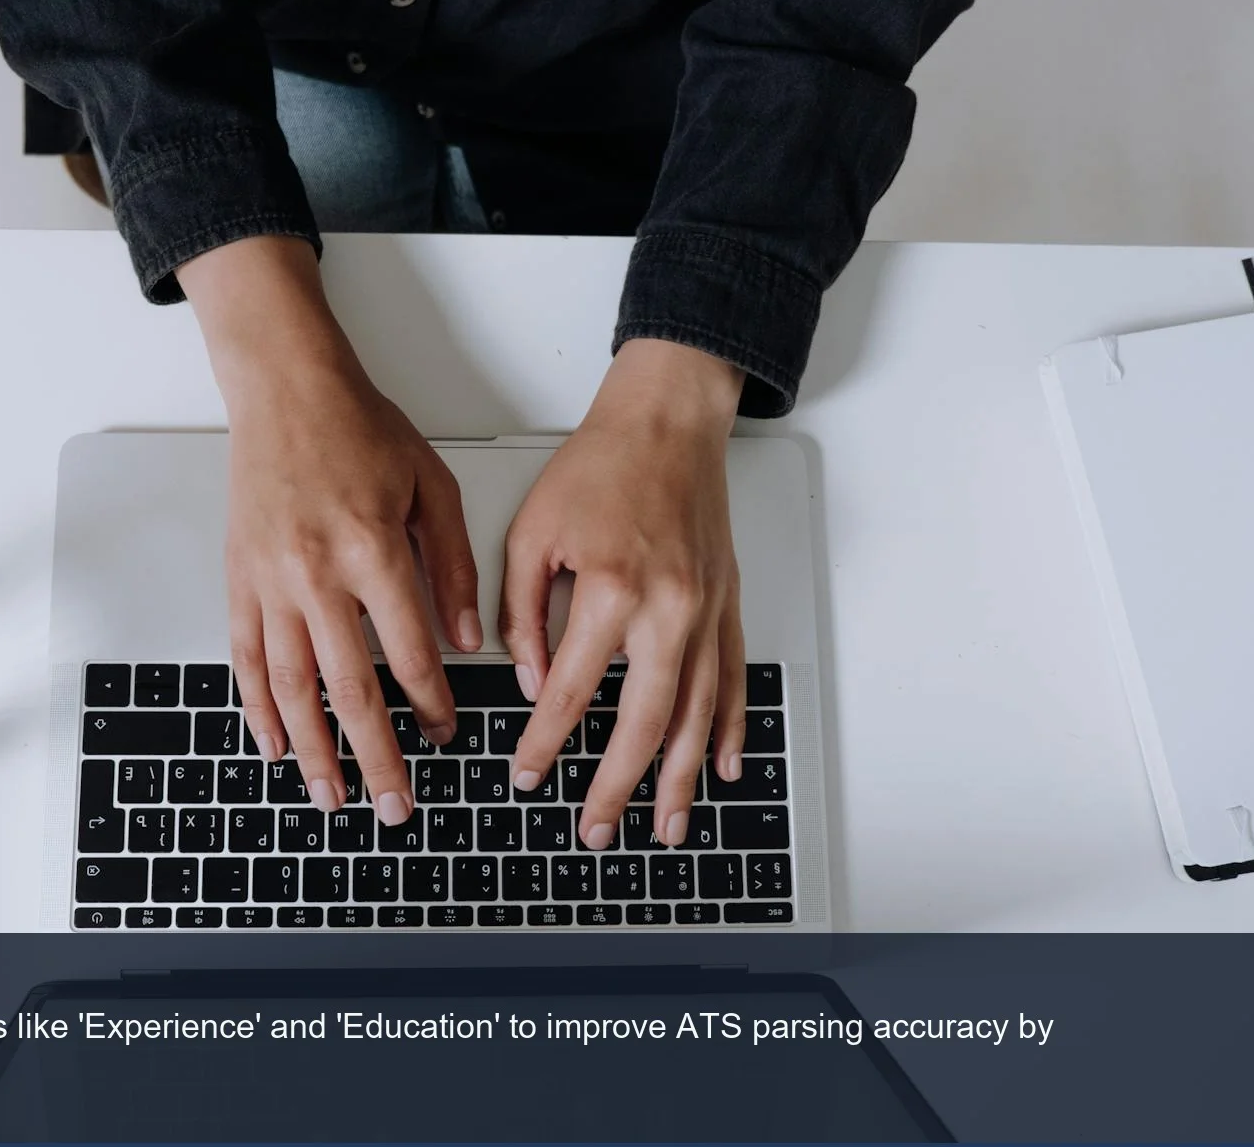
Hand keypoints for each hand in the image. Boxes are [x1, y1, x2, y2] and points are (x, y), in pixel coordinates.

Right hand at [179, 237, 482, 826]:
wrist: (284, 390)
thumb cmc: (360, 429)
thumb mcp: (432, 486)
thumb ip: (452, 565)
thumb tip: (467, 638)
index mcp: (372, 550)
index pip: (408, 651)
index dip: (431, 703)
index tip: (446, 733)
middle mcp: (315, 575)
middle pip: (349, 688)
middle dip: (376, 756)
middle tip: (394, 805)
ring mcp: (270, 583)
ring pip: (291, 687)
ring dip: (314, 750)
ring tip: (333, 796)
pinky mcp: (239, 581)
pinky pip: (247, 659)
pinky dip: (259, 708)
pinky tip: (275, 745)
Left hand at [500, 339, 746, 848]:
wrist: (668, 423)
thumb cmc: (601, 466)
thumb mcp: (532, 532)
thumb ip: (521, 612)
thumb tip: (529, 680)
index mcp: (610, 590)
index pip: (569, 692)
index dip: (543, 743)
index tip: (525, 774)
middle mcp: (667, 610)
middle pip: (643, 725)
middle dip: (616, 788)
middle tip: (594, 830)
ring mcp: (706, 612)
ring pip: (697, 717)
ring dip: (680, 780)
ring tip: (666, 827)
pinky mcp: (726, 605)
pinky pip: (732, 681)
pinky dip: (728, 730)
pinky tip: (721, 767)